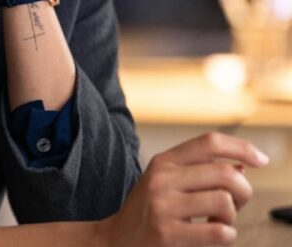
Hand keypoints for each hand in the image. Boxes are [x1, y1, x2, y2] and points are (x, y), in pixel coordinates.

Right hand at [96, 132, 266, 246]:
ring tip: (218, 221)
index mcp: (164, 161)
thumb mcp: (167, 182)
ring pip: (224, 202)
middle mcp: (162, 179)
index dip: (242, 147)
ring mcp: (163, 206)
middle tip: (236, 203)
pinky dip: (227, 235)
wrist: (117, 239)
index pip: (209, 142)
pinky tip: (214, 234)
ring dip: (231, 216)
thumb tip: (241, 166)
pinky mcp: (167, 233)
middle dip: (243, 191)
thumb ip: (200, 172)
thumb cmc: (147, 211)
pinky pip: (218, 231)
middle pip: (225, 173)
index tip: (261, 160)